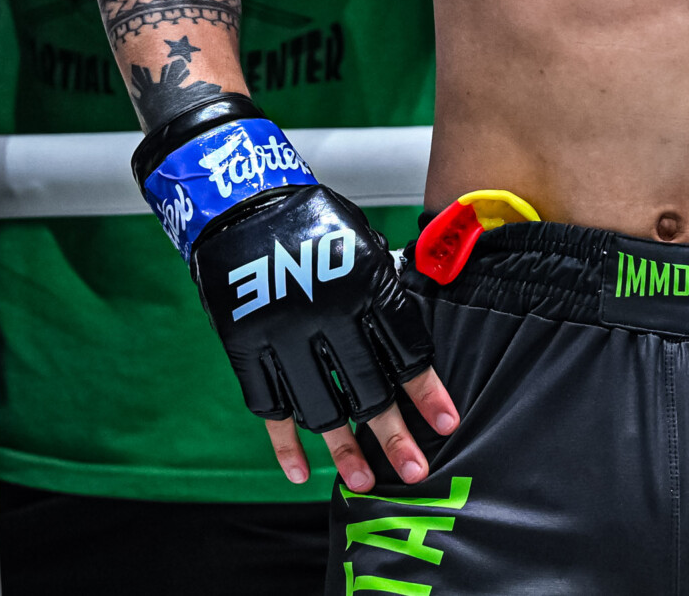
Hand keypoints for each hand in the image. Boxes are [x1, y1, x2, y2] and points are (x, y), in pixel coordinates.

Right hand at [188, 184, 460, 491]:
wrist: (243, 205)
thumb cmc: (314, 223)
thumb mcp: (366, 244)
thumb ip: (391, 292)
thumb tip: (418, 345)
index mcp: (364, 284)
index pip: (406, 350)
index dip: (428, 392)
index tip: (445, 424)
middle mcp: (325, 313)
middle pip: (367, 389)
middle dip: (394, 437)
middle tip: (414, 471)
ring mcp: (282, 334)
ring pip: (319, 408)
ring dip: (343, 450)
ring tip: (364, 482)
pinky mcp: (245, 348)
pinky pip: (268, 407)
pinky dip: (283, 444)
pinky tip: (302, 472)